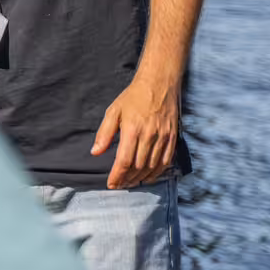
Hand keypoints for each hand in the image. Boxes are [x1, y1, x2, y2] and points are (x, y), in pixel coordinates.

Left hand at [90, 74, 180, 189]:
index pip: (124, 161)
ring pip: (152, 166)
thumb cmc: (133, 97)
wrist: (159, 83)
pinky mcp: (173, 137)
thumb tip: (95, 152)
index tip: (111, 184)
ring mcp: (163, 137)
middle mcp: (149, 136)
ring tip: (131, 183)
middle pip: (138, 167)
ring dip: (141, 178)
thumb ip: (104, 133)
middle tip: (119, 185)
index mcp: (132, 129)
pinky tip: (148, 177)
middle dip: (127, 180)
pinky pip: (166, 161)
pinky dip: (157, 173)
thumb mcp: (113, 111)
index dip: (117, 176)